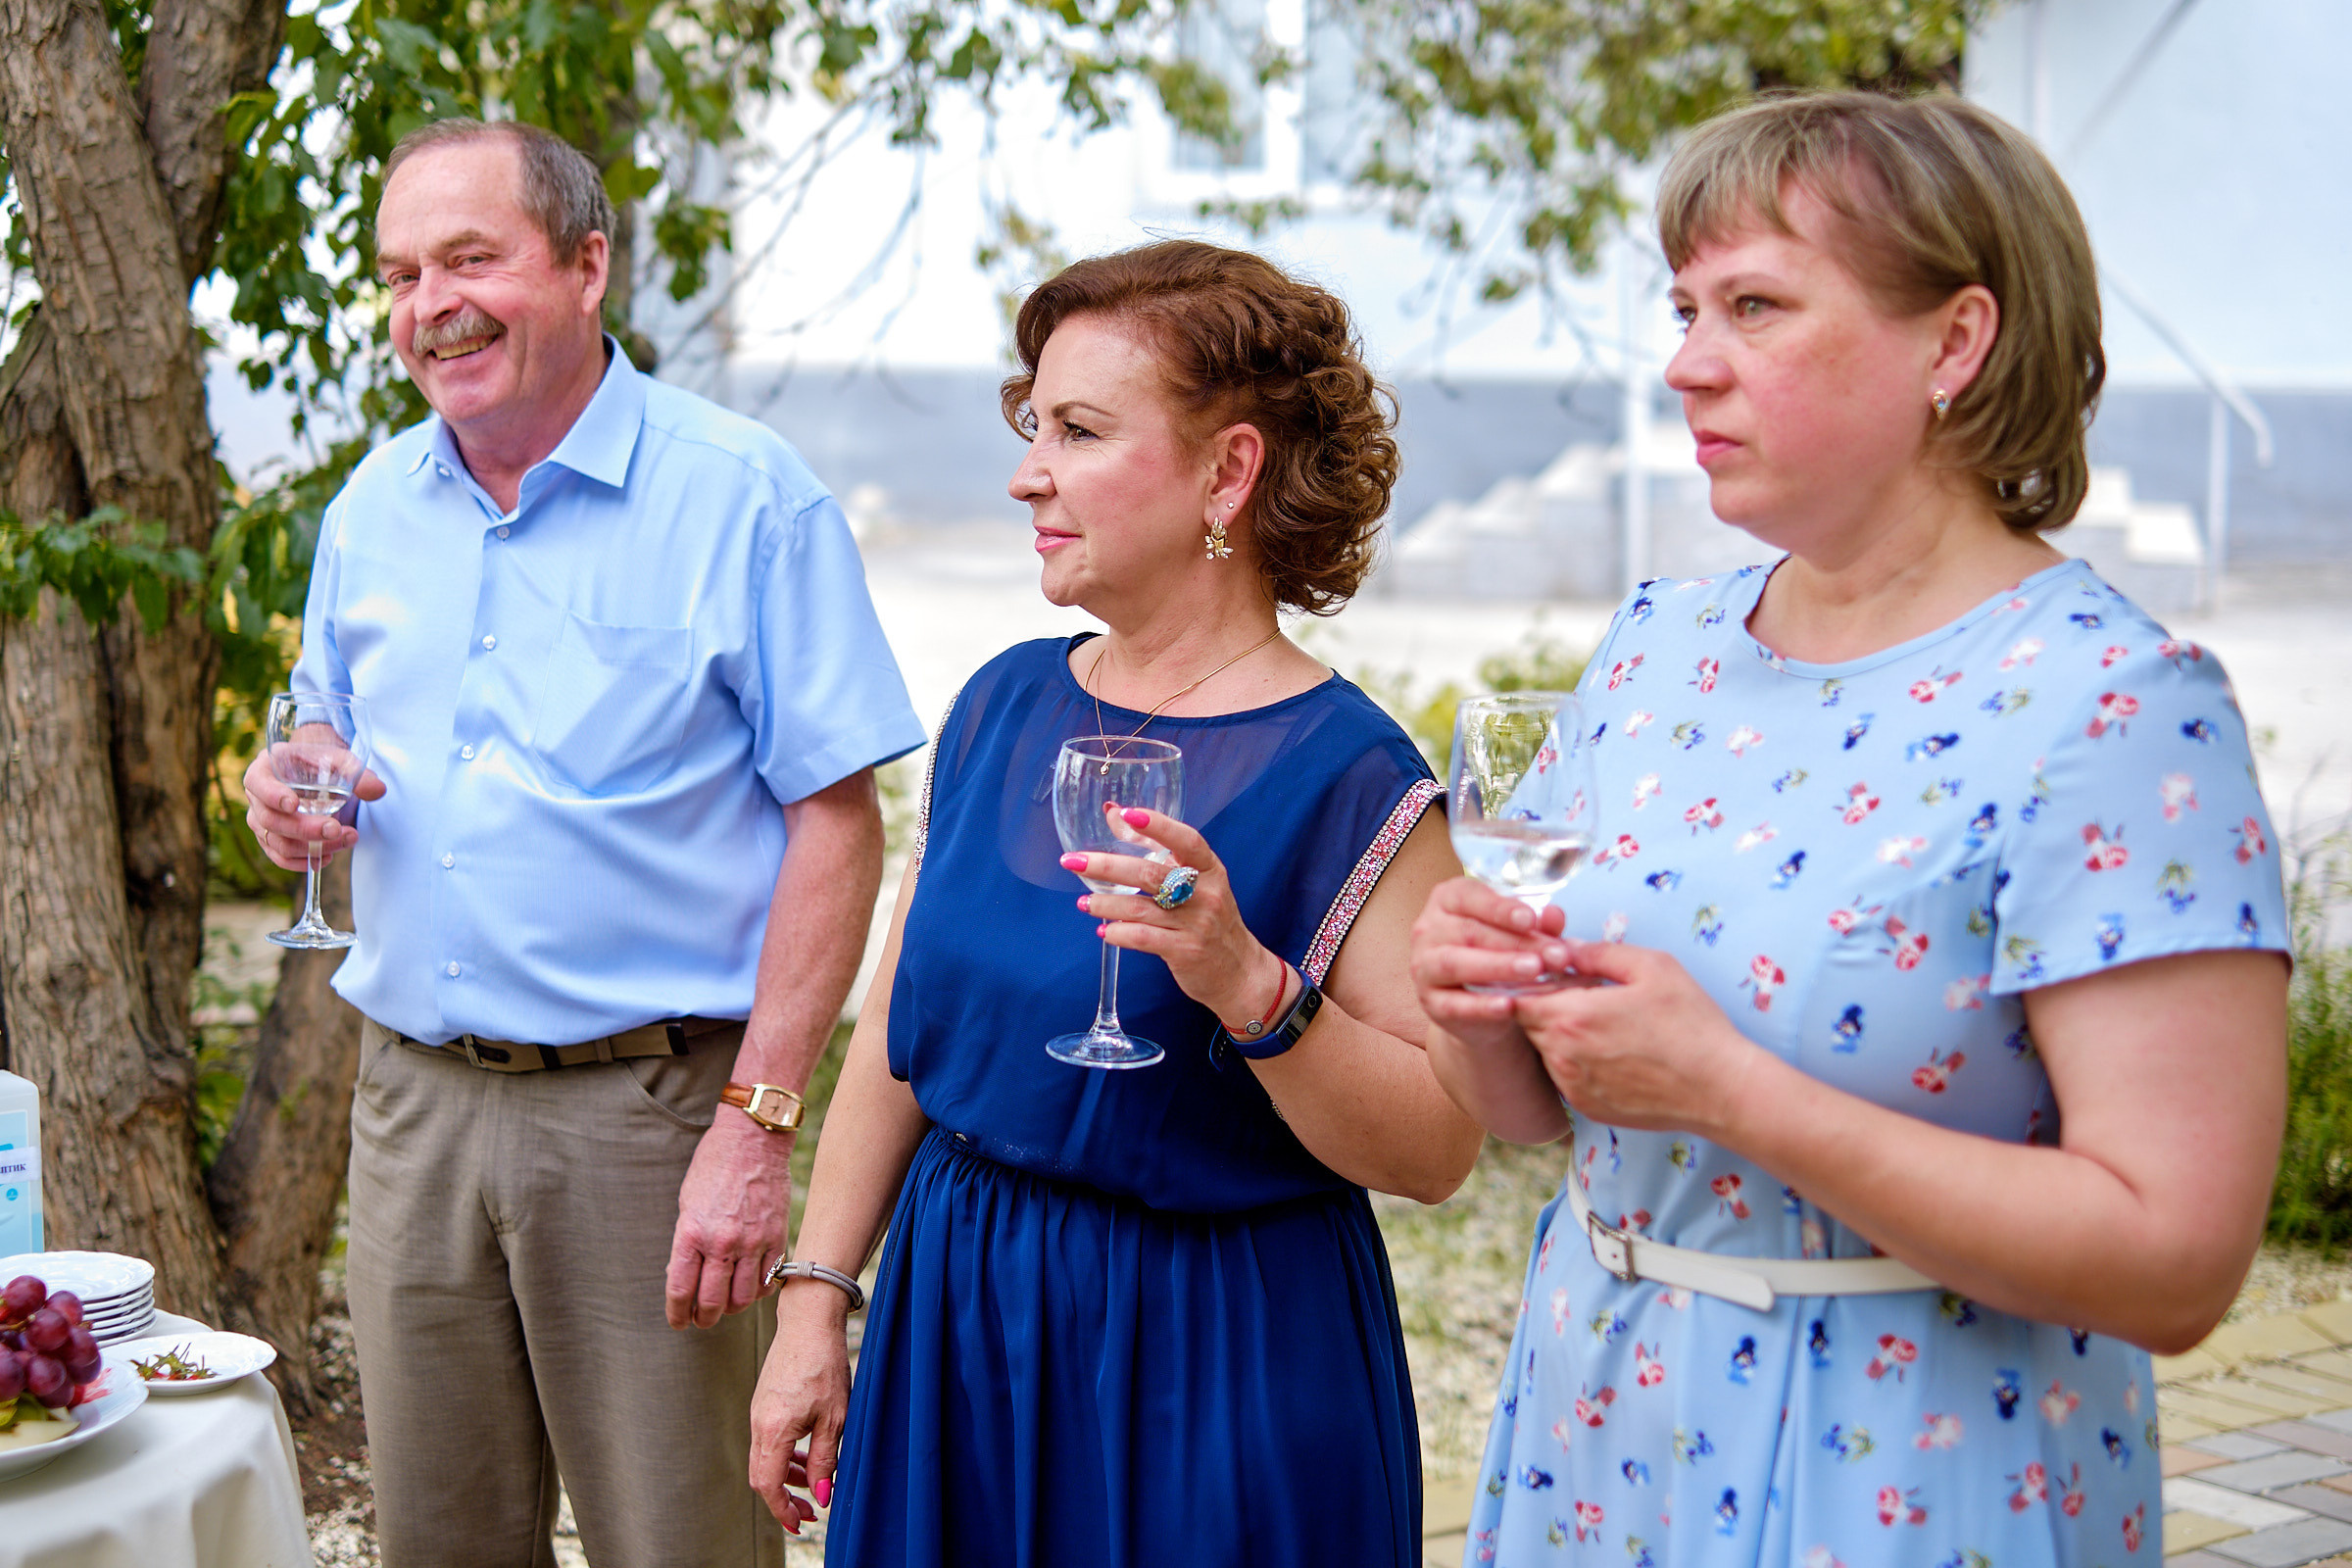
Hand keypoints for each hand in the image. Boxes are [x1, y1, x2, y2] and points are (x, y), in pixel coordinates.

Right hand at [243, 749, 384, 871]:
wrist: (315, 772)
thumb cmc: (323, 762)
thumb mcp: (338, 760)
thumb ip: (356, 772)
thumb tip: (378, 790)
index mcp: (265, 768)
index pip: (258, 783)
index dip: (272, 795)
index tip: (294, 804)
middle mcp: (256, 796)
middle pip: (270, 820)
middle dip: (305, 829)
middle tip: (336, 829)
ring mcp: (260, 820)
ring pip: (277, 842)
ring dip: (311, 847)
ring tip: (346, 840)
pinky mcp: (270, 839)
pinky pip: (280, 857)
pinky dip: (302, 862)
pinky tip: (327, 858)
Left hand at [665, 1111, 792, 1329]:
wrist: (752, 1140)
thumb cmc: (713, 1167)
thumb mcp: (687, 1204)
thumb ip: (687, 1242)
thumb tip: (688, 1276)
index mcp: (692, 1233)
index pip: (681, 1290)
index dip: (678, 1313)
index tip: (678, 1322)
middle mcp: (722, 1242)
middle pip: (712, 1302)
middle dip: (703, 1318)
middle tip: (701, 1319)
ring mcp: (752, 1242)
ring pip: (741, 1298)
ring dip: (731, 1308)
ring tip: (725, 1304)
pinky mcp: (776, 1238)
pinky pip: (767, 1281)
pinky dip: (757, 1291)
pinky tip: (750, 1286)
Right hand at [747, 1290, 850, 1533]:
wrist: (808, 1322)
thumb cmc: (824, 1365)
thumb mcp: (834, 1418)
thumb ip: (825, 1460)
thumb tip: (822, 1496)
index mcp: (773, 1430)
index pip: (767, 1485)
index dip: (782, 1510)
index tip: (800, 1524)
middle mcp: (758, 1423)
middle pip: (761, 1475)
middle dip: (784, 1498)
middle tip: (809, 1512)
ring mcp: (758, 1412)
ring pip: (764, 1458)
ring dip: (786, 1477)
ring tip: (814, 1485)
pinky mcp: (764, 1403)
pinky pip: (767, 1440)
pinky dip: (783, 1455)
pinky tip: (806, 1456)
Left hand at [1061, 808, 1283, 1029]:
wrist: (1239, 971)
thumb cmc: (1210, 919)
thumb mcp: (1195, 881)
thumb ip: (1155, 848)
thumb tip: (1116, 815)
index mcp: (1210, 869)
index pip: (1186, 840)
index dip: (1158, 825)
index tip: (1126, 814)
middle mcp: (1205, 893)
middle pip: (1150, 873)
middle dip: (1107, 865)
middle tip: (1073, 861)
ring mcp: (1196, 924)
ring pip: (1140, 907)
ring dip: (1105, 903)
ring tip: (1084, 902)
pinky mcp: (1184, 951)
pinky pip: (1142, 938)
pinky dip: (1118, 933)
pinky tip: (1105, 930)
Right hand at [1408, 876, 1577, 1051]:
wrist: (1484, 1007)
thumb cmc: (1501, 954)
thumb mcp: (1522, 936)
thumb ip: (1538, 926)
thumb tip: (1555, 915)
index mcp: (1448, 900)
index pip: (1469, 896)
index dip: (1500, 907)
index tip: (1531, 919)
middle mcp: (1429, 929)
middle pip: (1469, 931)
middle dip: (1516, 942)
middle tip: (1554, 954)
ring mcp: (1423, 966)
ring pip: (1455, 963)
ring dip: (1497, 967)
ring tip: (1533, 970)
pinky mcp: (1430, 1002)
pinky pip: (1453, 1004)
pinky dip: (1481, 1006)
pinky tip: (1508, 1005)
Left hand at [1511, 939, 1762, 1138]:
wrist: (1720, 1089)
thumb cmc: (1691, 1023)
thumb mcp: (1653, 967)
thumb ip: (1599, 952)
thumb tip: (1565, 947)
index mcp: (1572, 1017)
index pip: (1519, 995)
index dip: (1530, 980)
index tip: (1552, 972)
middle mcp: (1563, 1056)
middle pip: (1529, 1024)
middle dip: (1546, 1005)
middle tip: (1584, 994)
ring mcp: (1573, 1087)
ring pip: (1547, 1051)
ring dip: (1562, 1035)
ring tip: (1605, 1025)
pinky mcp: (1587, 1108)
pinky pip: (1566, 1078)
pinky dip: (1577, 1063)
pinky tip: (1614, 1053)